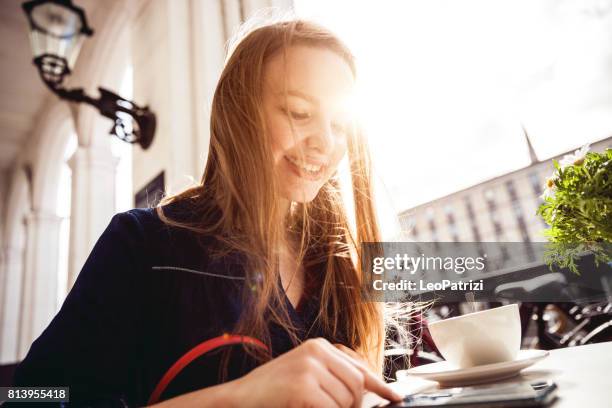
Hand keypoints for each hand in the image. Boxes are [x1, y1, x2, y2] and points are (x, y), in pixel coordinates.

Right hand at [231, 337, 402, 407]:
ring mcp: (309, 366)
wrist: (239, 399)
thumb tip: (366, 390)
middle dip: (353, 405)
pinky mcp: (302, 385)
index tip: (394, 397)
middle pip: (357, 383)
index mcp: (319, 346)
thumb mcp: (306, 377)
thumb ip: (333, 378)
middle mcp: (317, 351)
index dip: (379, 385)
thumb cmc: (273, 393)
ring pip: (346, 399)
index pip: (359, 366)